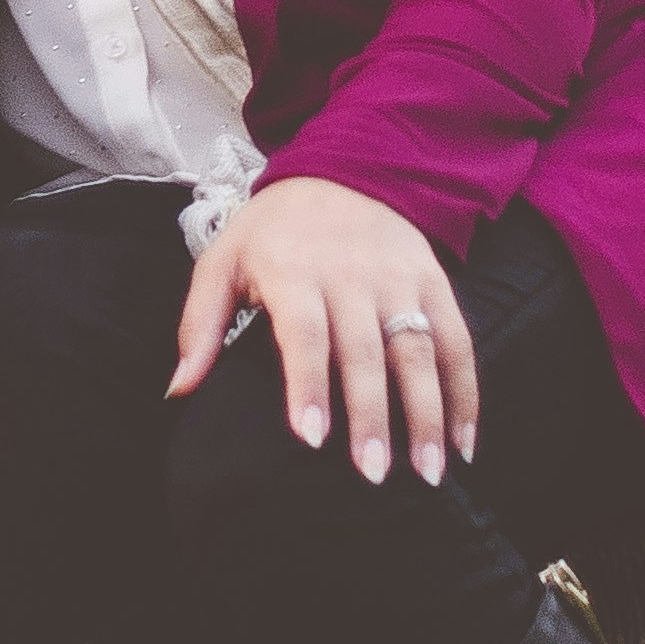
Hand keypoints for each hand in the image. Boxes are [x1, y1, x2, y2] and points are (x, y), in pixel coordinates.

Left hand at [169, 177, 479, 488]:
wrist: (343, 168)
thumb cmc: (273, 230)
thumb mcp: (223, 259)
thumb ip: (199, 323)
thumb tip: (179, 388)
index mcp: (294, 270)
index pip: (304, 333)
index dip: (307, 385)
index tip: (312, 440)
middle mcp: (351, 275)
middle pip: (365, 351)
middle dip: (371, 416)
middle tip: (373, 476)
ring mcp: (399, 278)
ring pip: (417, 350)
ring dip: (426, 414)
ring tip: (428, 473)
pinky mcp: (434, 281)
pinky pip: (457, 340)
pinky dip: (465, 392)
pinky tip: (464, 442)